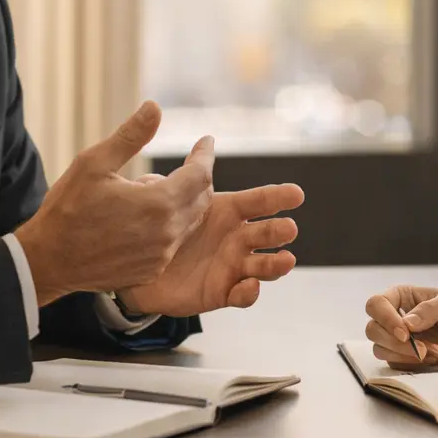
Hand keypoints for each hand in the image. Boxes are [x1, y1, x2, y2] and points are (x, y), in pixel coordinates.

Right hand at [13, 102, 214, 303]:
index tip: (205, 140)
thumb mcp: (94, 163)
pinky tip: (147, 216)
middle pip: (202, 198)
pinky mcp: (152, 270)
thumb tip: (154, 107)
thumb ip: (130, 136)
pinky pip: (174, 242)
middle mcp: (167, 233)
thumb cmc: (68, 209)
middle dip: (199, 176)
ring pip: (190, 221)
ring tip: (156, 187)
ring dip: (184, 200)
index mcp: (158, 203)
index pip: (200, 174)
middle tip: (188, 162)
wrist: (48, 261)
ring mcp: (161, 255)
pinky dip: (171, 224)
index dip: (205, 154)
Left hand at [120, 181, 303, 316]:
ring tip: (286, 261)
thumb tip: (205, 142)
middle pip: (266, 233)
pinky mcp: (223, 293)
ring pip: (263, 266)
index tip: (297, 194)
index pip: (258, 201)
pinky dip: (250, 293)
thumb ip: (183, 176)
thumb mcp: (165, 198)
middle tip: (290, 229)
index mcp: (229, 211)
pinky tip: (250, 287)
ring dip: (276, 264)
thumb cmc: (158, 227)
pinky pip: (242, 295)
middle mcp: (237, 239)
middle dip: (280, 231)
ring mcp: (233, 267)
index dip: (277, 197)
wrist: (140, 268)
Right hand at [363, 286, 437, 365]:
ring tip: (432, 353)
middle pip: (373, 329)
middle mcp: (395, 314)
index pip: (376, 304)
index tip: (407, 334)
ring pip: (380, 349)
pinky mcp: (405, 354)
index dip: (386, 320)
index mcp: (401, 295)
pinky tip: (434, 358)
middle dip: (394, 343)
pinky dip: (410, 365)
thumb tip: (406, 323)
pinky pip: (394, 363)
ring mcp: (398, 336)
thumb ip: (429, 310)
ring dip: (403, 356)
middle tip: (423, 350)